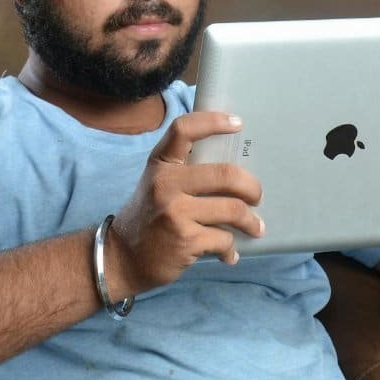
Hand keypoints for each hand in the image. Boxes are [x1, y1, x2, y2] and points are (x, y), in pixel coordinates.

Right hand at [109, 112, 264, 294]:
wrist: (122, 258)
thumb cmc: (149, 217)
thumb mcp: (157, 185)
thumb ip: (184, 172)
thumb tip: (235, 172)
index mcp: (160, 165)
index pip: (184, 130)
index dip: (213, 121)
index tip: (237, 123)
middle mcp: (166, 184)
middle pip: (225, 174)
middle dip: (251, 187)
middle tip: (256, 196)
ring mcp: (176, 213)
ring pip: (233, 210)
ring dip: (250, 221)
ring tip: (255, 227)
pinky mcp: (186, 241)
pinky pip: (224, 240)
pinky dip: (231, 250)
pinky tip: (228, 254)